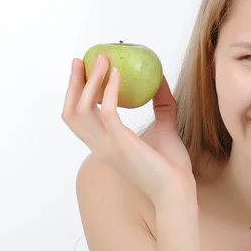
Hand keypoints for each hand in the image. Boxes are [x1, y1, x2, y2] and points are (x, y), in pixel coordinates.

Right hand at [62, 54, 194, 204]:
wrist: (179, 190)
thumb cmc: (172, 166)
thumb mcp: (166, 129)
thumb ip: (162, 106)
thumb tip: (161, 81)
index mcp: (105, 145)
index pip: (79, 118)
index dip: (76, 94)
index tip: (84, 71)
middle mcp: (100, 146)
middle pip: (72, 112)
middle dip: (73, 84)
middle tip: (82, 60)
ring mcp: (107, 147)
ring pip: (82, 110)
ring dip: (90, 82)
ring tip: (103, 60)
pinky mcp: (121, 145)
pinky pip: (108, 112)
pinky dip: (111, 91)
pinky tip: (120, 75)